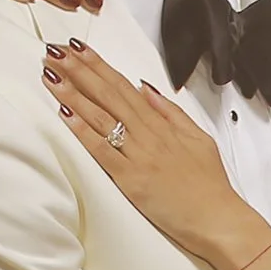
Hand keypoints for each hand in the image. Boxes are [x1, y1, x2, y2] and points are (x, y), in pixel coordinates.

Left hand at [44, 38, 269, 269]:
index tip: (79, 50)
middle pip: (109, 95)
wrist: (218, 219)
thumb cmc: (210, 185)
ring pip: (102, 117)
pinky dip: (83, 131)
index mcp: (163, 125)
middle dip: (80, 71)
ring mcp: (138, 155)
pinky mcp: (130, 180)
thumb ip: (171, 113)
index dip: (100, 66)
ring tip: (52, 75)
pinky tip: (65, 114)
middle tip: (55, 52)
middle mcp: (148, 135)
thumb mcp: (199, 139)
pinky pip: (102, 151)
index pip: (125, 87)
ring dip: (74, 94)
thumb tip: (146, 88)